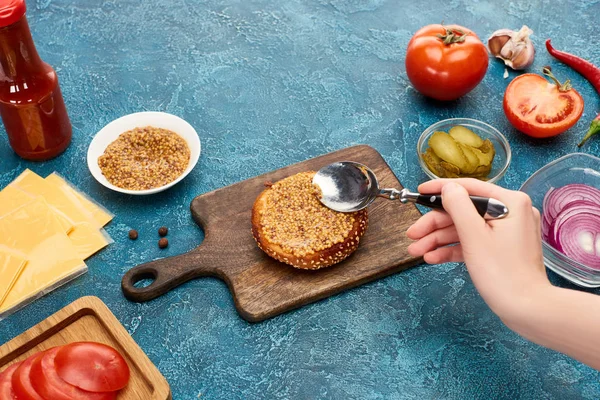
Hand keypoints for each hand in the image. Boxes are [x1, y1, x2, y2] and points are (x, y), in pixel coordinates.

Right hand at [406, 179, 550, 322]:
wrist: (526, 310)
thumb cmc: (503, 273)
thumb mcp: (474, 236)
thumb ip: (458, 206)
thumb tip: (448, 188)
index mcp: (510, 203)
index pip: (468, 188)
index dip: (440, 189)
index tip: (419, 191)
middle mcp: (510, 212)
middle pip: (463, 211)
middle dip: (434, 225)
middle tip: (412, 235)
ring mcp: (506, 232)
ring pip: (464, 228)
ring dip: (438, 239)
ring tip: (416, 251)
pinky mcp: (501, 248)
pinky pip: (472, 242)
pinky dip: (453, 248)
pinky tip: (432, 257)